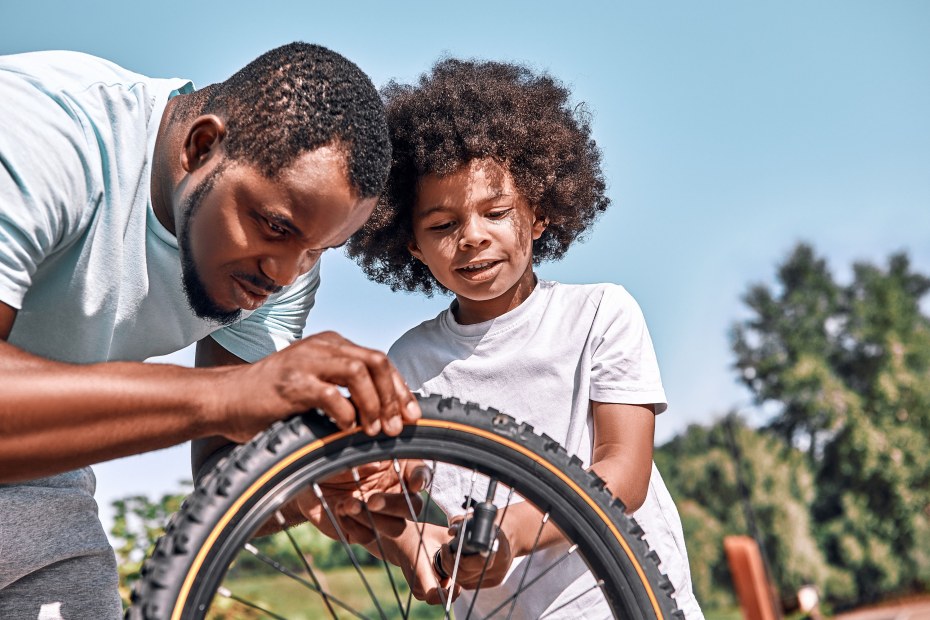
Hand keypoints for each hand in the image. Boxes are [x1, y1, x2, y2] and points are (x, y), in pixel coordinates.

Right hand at [217, 331, 420, 442]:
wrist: (225, 399)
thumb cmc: (272, 400)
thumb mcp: (315, 385)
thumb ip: (345, 390)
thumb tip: (387, 415)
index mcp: (331, 345)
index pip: (379, 360)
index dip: (400, 389)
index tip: (411, 417)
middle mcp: (321, 347)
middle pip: (376, 361)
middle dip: (393, 396)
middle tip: (396, 427)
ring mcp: (305, 362)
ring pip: (357, 372)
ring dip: (373, 404)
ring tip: (375, 431)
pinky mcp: (290, 383)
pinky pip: (329, 394)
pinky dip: (344, 414)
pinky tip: (345, 431)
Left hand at [296, 459, 430, 544]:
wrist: (304, 476)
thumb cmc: (333, 458)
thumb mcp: (352, 449)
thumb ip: (369, 453)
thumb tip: (377, 466)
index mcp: (398, 470)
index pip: (421, 475)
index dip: (421, 479)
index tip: (413, 482)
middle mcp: (393, 494)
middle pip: (413, 507)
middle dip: (394, 505)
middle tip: (372, 500)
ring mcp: (379, 516)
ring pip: (395, 528)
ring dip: (374, 518)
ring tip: (349, 504)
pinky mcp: (361, 532)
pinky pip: (367, 536)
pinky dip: (353, 524)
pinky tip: (339, 509)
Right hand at [384, 522, 462, 604]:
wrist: (400, 541)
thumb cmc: (420, 536)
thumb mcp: (438, 534)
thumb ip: (456, 542)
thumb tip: (473, 545)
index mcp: (421, 570)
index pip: (433, 594)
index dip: (449, 594)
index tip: (457, 584)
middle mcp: (418, 584)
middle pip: (442, 596)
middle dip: (453, 585)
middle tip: (454, 568)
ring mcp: (418, 590)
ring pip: (441, 595)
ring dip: (448, 584)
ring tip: (444, 565)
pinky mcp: (420, 592)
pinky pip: (437, 593)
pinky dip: (443, 584)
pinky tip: (440, 570)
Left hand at [437, 516, 513, 589]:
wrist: (511, 536)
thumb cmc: (492, 525)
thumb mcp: (480, 520)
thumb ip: (464, 523)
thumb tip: (451, 531)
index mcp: (499, 551)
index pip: (477, 563)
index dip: (460, 559)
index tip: (450, 546)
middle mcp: (499, 568)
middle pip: (468, 574)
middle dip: (450, 563)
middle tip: (444, 548)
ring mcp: (496, 577)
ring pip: (466, 581)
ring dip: (451, 569)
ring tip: (446, 554)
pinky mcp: (492, 582)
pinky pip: (469, 583)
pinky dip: (458, 575)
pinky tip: (453, 564)